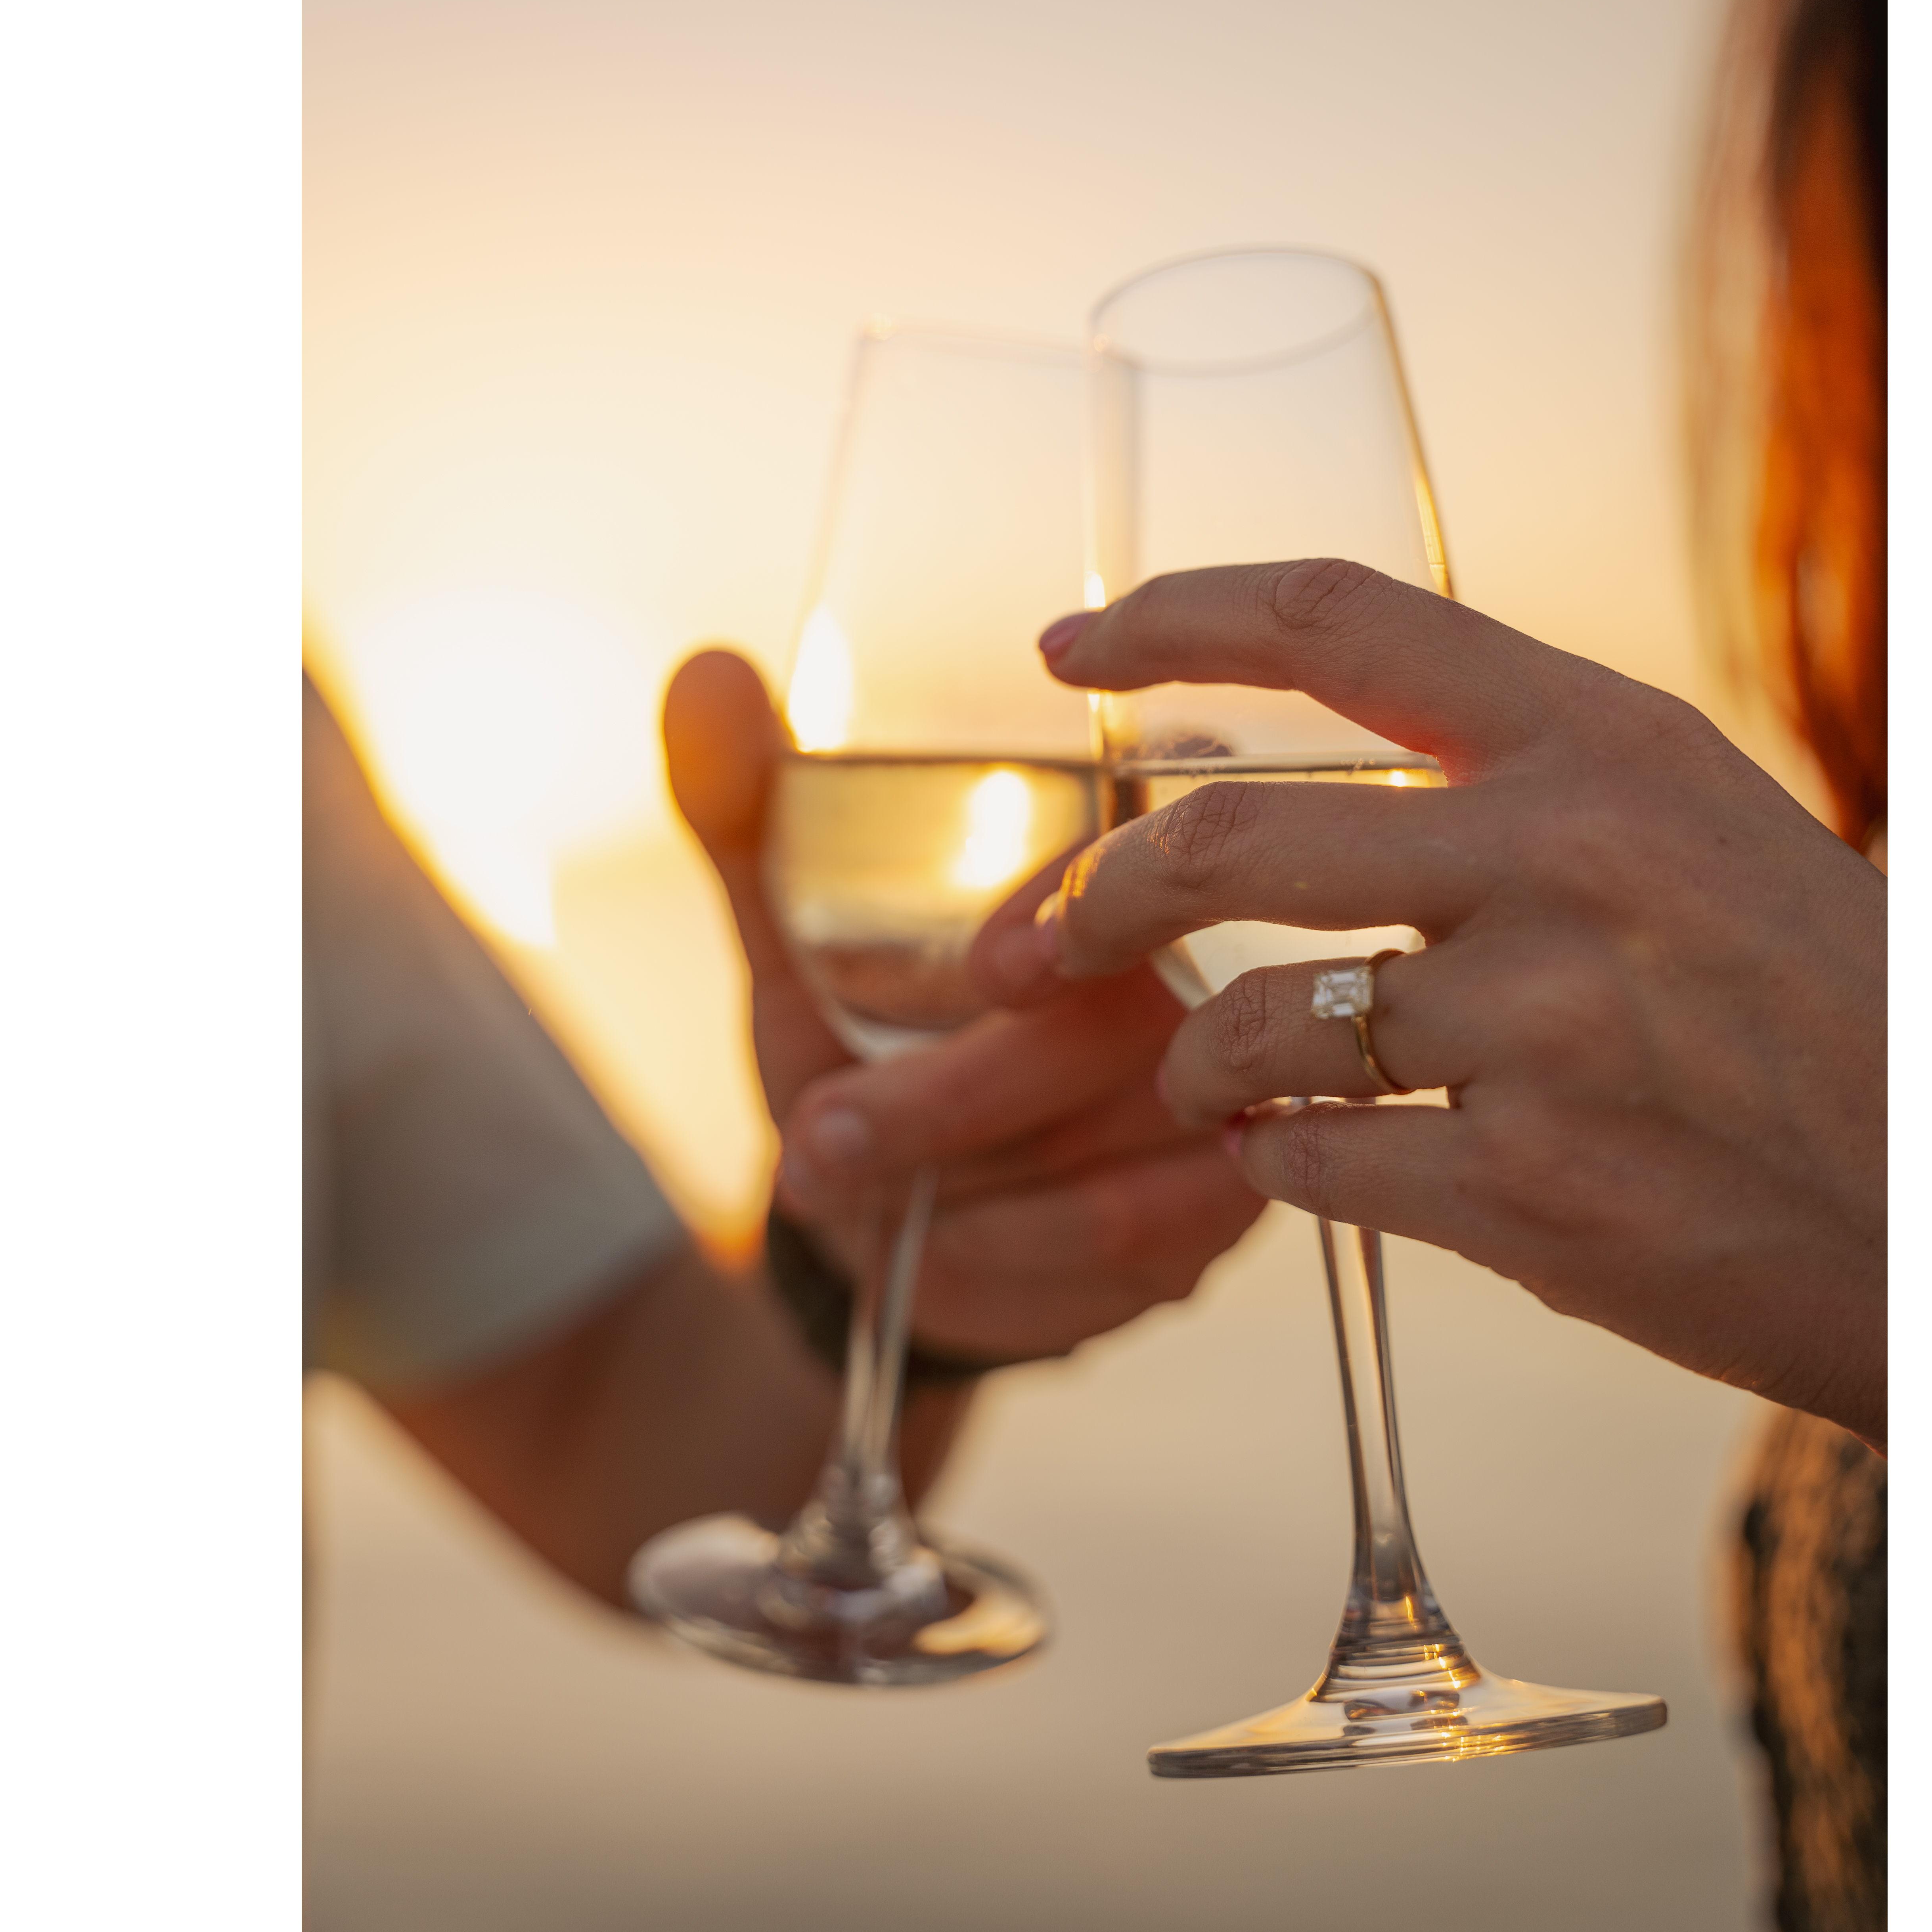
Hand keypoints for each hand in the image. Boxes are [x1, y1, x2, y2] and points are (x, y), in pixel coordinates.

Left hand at [661, 651, 1263, 1363]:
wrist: (902, 1220)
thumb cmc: (864, 1049)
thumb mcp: (791, 939)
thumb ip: (749, 818)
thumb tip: (703, 674)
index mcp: (1112, 864)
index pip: (1120, 865)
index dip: (1039, 918)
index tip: (945, 981)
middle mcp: (1199, 963)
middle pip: (1096, 1038)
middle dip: (939, 1105)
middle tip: (818, 1140)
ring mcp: (1228, 1090)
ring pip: (1112, 1158)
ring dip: (961, 1197)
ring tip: (841, 1198)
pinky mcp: (1225, 1205)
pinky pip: (1137, 1238)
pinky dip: (1018, 1257)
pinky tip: (939, 1251)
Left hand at [972, 560, 1885, 1446]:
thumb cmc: (1823, 1011)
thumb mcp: (1702, 831)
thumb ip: (1530, 790)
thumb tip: (1330, 796)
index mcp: (1607, 745)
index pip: (1333, 618)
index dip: (1169, 617)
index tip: (1066, 644)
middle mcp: (1563, 863)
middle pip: (1223, 842)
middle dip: (1097, 896)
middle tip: (1049, 939)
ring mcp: (1544, 1034)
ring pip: (1245, 1029)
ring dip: (1188, 1063)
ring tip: (1203, 1082)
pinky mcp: (1529, 1194)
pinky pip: (1308, 1164)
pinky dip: (1274, 1163)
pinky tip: (1300, 1159)